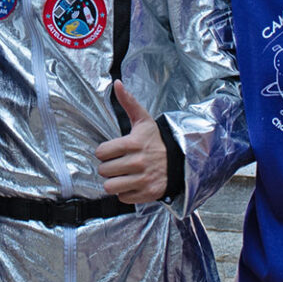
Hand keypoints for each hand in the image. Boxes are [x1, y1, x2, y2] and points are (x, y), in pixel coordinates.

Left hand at [94, 81, 168, 203]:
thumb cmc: (156, 141)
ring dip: (113, 182)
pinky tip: (132, 183)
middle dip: (108, 167)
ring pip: (110, 186)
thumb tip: (117, 83)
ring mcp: (143, 179)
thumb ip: (128, 102)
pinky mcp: (147, 193)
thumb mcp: (143, 120)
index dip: (104, 152)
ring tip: (121, 175)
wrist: (180, 160)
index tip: (111, 151)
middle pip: (104, 170)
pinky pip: (122, 198)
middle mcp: (138, 162)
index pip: (102, 152)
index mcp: (134, 143)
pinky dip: (125, 193)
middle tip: (117, 164)